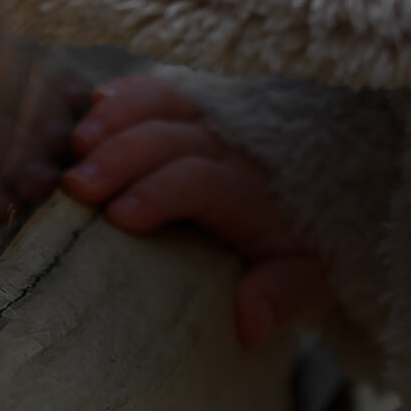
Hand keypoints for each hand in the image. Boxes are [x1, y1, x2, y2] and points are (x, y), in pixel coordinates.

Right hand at [60, 76, 334, 349]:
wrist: (333, 183)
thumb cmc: (304, 241)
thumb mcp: (309, 279)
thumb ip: (284, 296)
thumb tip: (248, 322)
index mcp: (249, 189)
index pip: (201, 181)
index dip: (161, 192)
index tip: (120, 214)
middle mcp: (227, 143)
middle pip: (169, 137)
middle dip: (120, 157)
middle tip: (77, 185)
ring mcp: (208, 118)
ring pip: (160, 102)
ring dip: (116, 118)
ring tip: (78, 142)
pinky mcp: (192, 106)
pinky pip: (157, 88)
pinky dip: (123, 94)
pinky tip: (92, 105)